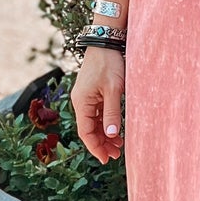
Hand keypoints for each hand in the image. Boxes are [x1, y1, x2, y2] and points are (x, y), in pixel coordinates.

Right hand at [72, 47, 125, 162]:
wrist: (106, 41)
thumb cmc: (109, 63)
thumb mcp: (114, 90)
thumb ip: (112, 113)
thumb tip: (111, 135)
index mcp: (82, 102)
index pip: (86, 132)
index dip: (96, 147)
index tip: (107, 159)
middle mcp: (81, 101)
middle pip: (88, 129)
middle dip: (101, 143)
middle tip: (116, 154)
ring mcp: (86, 97)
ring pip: (93, 122)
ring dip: (104, 134)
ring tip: (119, 145)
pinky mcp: (93, 93)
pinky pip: (97, 113)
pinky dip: (105, 123)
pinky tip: (116, 129)